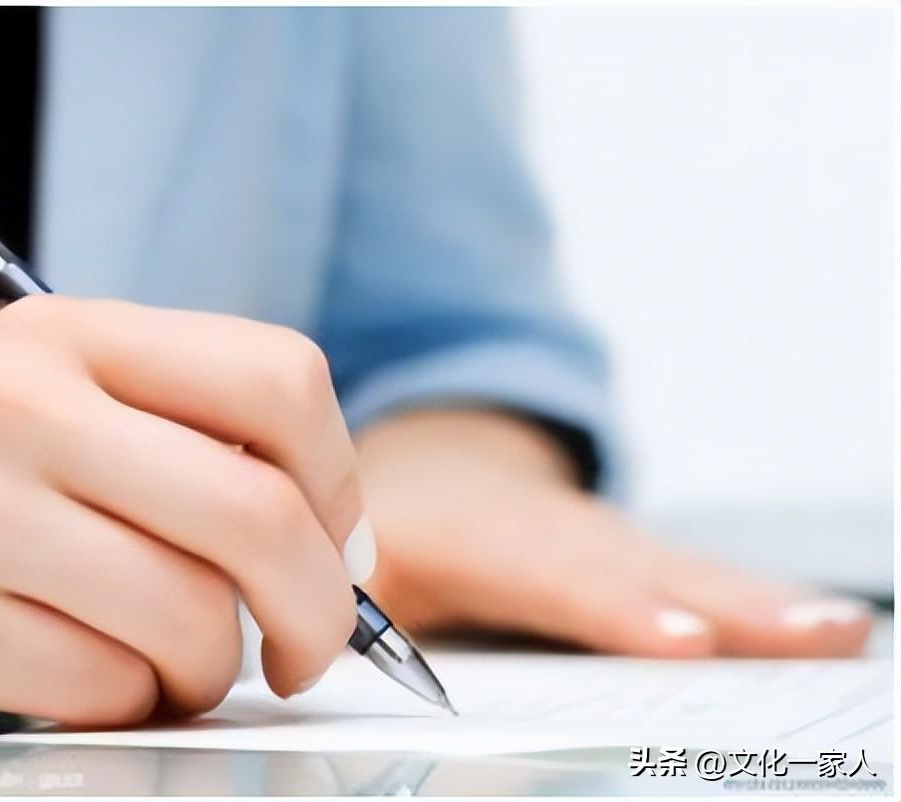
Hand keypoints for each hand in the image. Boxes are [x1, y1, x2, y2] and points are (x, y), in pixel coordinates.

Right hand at [0, 296, 372, 724]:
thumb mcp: (39, 403)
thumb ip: (176, 435)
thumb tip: (329, 527)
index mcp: (66, 334)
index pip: (277, 376)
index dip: (337, 476)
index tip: (338, 543)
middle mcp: (22, 403)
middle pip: (259, 510)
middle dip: (319, 608)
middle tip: (307, 645)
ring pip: (193, 617)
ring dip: (208, 667)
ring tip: (167, 660)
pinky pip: (109, 686)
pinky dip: (128, 700)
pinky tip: (88, 676)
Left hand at [358, 409, 871, 656]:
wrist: (442, 463)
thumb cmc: (396, 525)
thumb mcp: (356, 559)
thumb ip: (358, 611)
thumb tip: (351, 654)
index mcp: (471, 530)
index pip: (542, 567)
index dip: (611, 602)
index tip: (679, 636)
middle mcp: (551, 528)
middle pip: (634, 565)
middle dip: (718, 602)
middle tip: (803, 636)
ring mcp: (602, 540)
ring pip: (677, 568)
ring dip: (757, 603)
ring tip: (834, 633)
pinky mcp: (634, 558)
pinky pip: (694, 581)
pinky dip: (757, 605)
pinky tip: (821, 630)